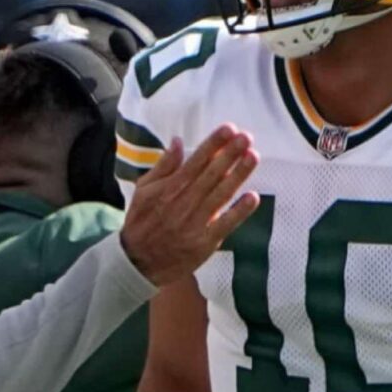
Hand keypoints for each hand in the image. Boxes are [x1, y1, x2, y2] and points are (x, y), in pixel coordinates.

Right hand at [120, 124, 259, 286]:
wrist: (138, 262)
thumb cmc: (142, 221)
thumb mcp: (143, 190)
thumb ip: (163, 166)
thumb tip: (178, 141)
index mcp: (169, 188)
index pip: (195, 161)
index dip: (213, 144)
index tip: (229, 129)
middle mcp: (183, 202)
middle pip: (211, 174)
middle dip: (230, 154)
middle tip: (246, 137)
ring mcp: (195, 222)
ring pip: (221, 194)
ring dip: (239, 175)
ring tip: (253, 156)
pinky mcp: (204, 242)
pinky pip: (225, 224)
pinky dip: (239, 211)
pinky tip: (253, 197)